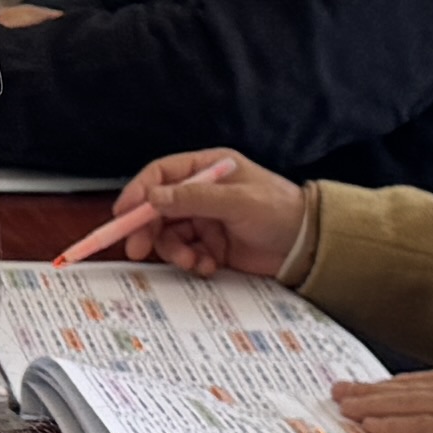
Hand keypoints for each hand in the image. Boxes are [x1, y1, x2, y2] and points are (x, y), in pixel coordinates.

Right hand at [89, 150, 305, 276]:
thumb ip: (194, 198)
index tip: (123, 213)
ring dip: (174, 251)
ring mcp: (206, 219)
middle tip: (136, 249)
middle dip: (147, 229)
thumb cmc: (281, 211)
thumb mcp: (237, 201)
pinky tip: (210, 265)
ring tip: (193, 261)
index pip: (161, 175)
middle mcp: (202, 191)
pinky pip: (186, 252)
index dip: (139, 192)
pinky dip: (192, 262)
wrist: (309, 246)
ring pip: (169, 234)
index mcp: (208, 167)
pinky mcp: (211, 244)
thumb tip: (153, 198)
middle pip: (158, 208)